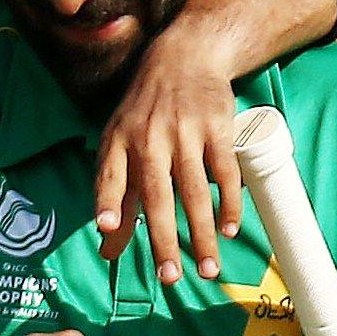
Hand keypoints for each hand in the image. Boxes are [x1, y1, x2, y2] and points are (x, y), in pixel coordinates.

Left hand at [95, 28, 241, 283]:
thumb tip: (107, 246)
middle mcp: (149, 138)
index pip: (110, 176)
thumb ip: (115, 194)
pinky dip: (229, 203)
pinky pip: (225, 173)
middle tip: (169, 277)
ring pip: (194, 191)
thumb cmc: (144, 113)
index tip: (107, 228)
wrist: (183, 58)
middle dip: (162, 238)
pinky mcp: (217, 129)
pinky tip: (229, 230)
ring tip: (206, 268)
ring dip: (201, 233)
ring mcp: (185, 133)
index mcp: (119, 141)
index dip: (108, 201)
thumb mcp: (120, 142)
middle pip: (156, 195)